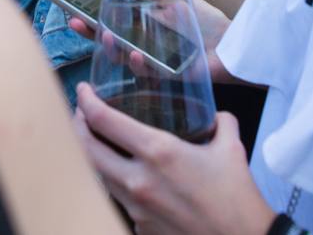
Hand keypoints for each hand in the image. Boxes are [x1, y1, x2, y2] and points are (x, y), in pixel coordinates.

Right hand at [68, 0, 234, 82]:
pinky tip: (134, 55)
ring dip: (112, 49)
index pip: (114, 24)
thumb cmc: (208, 22)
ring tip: (105, 37)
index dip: (95, 19)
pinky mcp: (168, 78)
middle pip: (111, 42)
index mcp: (146, 29)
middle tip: (75, 23)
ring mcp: (155, 64)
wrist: (235, 44)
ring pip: (123, 60)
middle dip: (90, 34)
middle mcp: (145, 47)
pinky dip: (138, 65)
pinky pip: (147, 75)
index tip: (75, 10)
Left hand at [74, 82, 274, 234]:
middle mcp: (139, 179)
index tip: (84, 91)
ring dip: (93, 155)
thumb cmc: (236, 197)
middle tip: (81, 114)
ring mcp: (135, 207)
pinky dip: (115, 182)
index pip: (104, 120)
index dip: (86, 101)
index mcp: (158, 152)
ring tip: (97, 141)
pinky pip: (118, 199)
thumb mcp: (230, 148)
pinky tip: (125, 175)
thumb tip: (216, 115)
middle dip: (77, 127)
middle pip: (86, 149)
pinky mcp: (139, 227)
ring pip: (98, 176)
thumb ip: (220, 123)